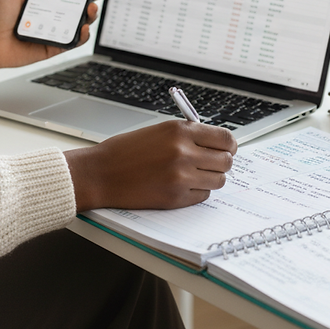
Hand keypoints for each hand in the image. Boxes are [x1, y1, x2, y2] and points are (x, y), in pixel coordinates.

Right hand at [64, 121, 237, 210]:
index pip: (225, 138)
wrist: (100, 173)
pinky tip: (179, 185)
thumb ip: (187, 135)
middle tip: (210, 163)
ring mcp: (181, 177)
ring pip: (218, 180)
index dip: (229, 145)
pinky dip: (196, 191)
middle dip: (221, 162)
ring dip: (210, 178)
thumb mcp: (158, 131)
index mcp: (180, 131)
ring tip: (192, 174)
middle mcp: (183, 152)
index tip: (226, 149)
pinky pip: (202, 196)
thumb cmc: (124, 151)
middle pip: (226, 161)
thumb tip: (216, 143)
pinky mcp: (176, 198)